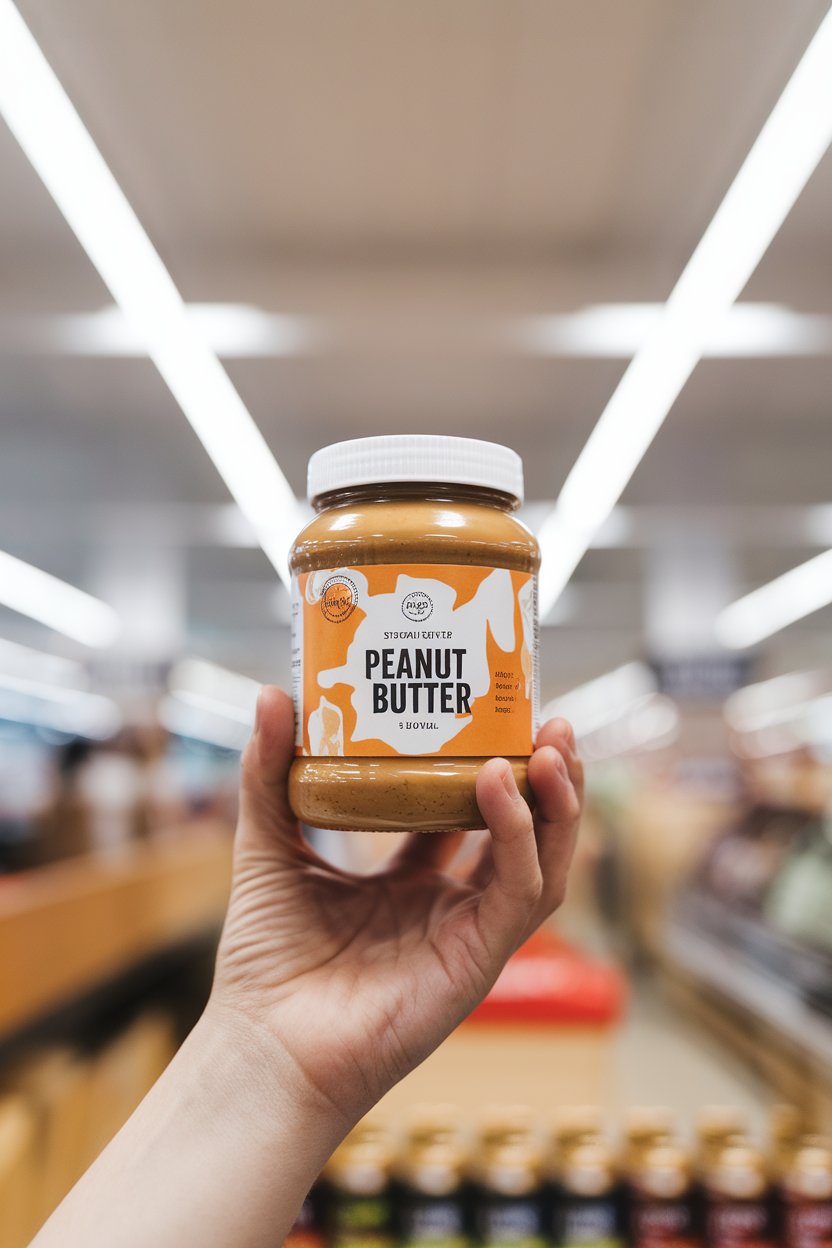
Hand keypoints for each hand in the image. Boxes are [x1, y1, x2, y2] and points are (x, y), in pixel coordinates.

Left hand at [210, 687, 582, 1129]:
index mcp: (412, 881)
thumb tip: (271, 693)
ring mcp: (468, 934)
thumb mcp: (268, 845)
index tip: (495, 708)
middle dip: (546, 778)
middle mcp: (450, 905)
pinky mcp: (477, 962)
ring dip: (557, 804)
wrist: (262, 1046)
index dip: (489, 761)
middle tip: (551, 722)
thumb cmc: (265, 960)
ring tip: (553, 747)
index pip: (469, 812)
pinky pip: (519, 894)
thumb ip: (270, 774)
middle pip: (524, 833)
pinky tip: (498, 786)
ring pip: (544, 862)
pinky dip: (519, 838)